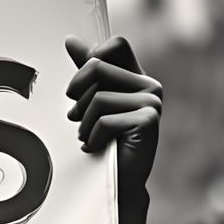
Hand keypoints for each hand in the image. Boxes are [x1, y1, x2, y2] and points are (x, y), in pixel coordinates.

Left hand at [64, 36, 161, 193]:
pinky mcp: (149, 121)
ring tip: (87, 137)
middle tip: (75, 118)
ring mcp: (152, 103)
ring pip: (97, 97)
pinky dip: (92, 137)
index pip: (115, 44)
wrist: (117, 183)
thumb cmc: (104, 142)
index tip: (77, 88)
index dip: (90, 60)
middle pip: (97, 67)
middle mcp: (150, 86)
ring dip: (82, 123)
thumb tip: (71, 40)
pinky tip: (95, 148)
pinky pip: (104, 119)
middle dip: (77, 96)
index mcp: (137, 78)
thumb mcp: (92, 103)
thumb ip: (87, 73)